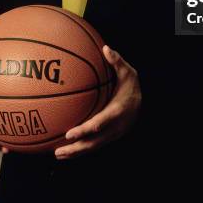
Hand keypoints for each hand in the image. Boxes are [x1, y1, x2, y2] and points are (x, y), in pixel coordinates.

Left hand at [54, 45, 140, 159]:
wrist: (145, 103)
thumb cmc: (132, 86)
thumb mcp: (129, 72)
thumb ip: (117, 62)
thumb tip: (105, 47)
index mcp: (117, 111)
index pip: (99, 123)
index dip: (85, 130)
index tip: (69, 133)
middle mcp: (115, 127)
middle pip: (93, 142)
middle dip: (76, 148)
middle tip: (58, 151)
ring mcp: (112, 134)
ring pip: (92, 147)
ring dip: (75, 152)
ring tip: (57, 155)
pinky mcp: (109, 137)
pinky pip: (93, 145)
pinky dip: (80, 149)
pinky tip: (66, 150)